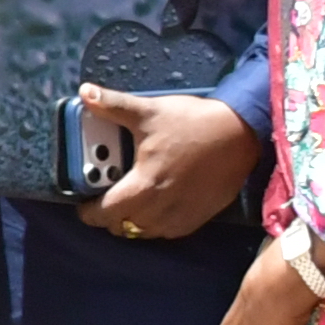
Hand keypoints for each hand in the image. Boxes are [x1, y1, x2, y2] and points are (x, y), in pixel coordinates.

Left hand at [79, 87, 262, 241]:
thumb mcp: (149, 111)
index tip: (83, 203)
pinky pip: (168, 231)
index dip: (88, 212)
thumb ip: (113, 105)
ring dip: (132, 221)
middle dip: (109, 215)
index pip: (105, 213)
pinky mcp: (199, 217)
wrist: (241, 133)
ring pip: (145, 232)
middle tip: (106, 197)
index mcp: (144, 185)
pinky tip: (156, 205)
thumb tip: (85, 92)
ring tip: (129, 200)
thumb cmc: (194, 122)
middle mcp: (161, 208)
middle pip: (122, 226)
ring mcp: (182, 216)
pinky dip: (156, 224)